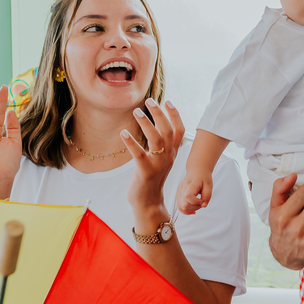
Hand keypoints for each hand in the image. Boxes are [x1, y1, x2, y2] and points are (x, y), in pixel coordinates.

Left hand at [122, 99, 183, 213]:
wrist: (149, 203)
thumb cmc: (152, 180)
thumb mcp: (161, 161)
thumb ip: (161, 146)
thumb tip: (155, 127)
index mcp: (172, 153)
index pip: (179, 130)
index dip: (175, 115)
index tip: (167, 101)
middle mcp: (168, 157)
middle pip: (168, 130)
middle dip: (159, 113)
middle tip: (149, 100)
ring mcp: (158, 164)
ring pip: (156, 139)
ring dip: (146, 123)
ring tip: (136, 111)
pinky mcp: (145, 171)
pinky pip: (139, 154)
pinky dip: (131, 142)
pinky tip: (123, 133)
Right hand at [178, 170, 213, 214]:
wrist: (196, 171)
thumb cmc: (203, 177)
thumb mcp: (209, 185)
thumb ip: (207, 196)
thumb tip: (203, 206)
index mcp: (190, 184)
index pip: (188, 197)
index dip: (196, 202)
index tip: (202, 200)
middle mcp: (182, 189)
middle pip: (184, 205)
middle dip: (195, 207)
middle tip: (201, 202)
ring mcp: (179, 193)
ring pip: (181, 207)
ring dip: (191, 209)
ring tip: (198, 204)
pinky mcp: (179, 196)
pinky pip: (180, 207)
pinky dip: (186, 211)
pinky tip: (193, 210)